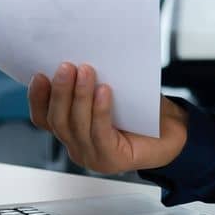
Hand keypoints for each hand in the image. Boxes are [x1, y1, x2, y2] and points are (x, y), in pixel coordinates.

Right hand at [27, 62, 188, 174]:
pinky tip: (104, 91)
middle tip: (65, 66)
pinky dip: (100, 110)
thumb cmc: (144, 112)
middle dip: (59, 92)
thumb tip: (81, 55)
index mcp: (73, 132)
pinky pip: (100, 132)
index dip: (38, 98)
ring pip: (76, 126)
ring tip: (85, 71)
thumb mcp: (113, 93)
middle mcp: (78, 147)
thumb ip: (93, 82)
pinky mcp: (112, 160)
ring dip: (79, 96)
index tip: (39, 74)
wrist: (176, 133)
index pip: (44, 119)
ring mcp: (93, 157)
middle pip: (58, 121)